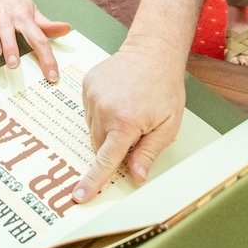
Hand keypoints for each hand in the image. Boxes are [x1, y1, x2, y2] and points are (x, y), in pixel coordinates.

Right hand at [0, 0, 69, 79]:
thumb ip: (47, 25)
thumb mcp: (32, 10)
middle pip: (9, 32)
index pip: (38, 38)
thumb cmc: (14, 0)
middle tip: (14, 64)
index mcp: (23, 17)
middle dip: (11, 48)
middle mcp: (6, 16)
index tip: (52, 76)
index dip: (46, 58)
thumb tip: (67, 29)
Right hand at [75, 42, 185, 202]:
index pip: (105, 160)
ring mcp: (93, 95)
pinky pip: (89, 110)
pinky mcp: (88, 84)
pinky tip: (118, 98)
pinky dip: (102, 111)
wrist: (154, 51)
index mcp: (125, 122)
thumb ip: (148, 152)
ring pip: (93, 128)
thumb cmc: (165, 87)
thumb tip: (136, 176)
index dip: (92, 181)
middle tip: (135, 127)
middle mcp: (104, 109)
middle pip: (99, 145)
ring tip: (128, 107)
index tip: (79, 196)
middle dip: (114, 144)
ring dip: (107, 127)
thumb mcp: (168, 125)